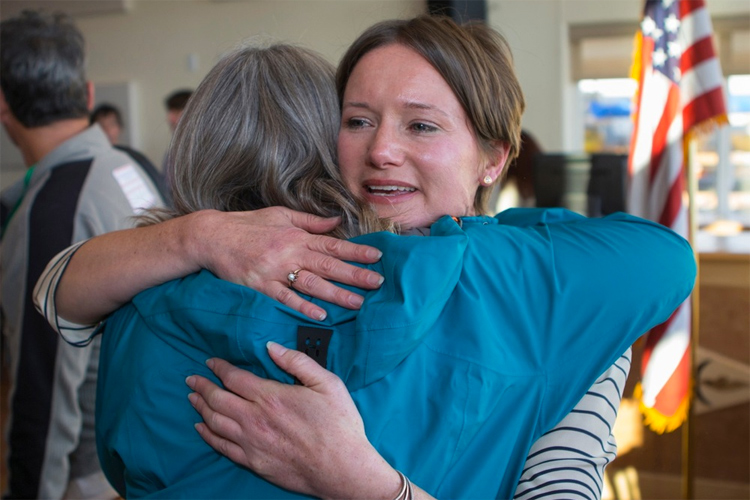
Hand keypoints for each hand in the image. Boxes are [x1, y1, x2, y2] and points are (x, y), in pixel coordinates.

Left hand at [185, 342, 400, 498]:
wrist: (342, 469)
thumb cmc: (339, 425)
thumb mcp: (327, 384)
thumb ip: (298, 362)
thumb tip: (272, 347)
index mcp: (272, 397)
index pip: (234, 378)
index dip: (219, 368)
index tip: (211, 362)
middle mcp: (255, 419)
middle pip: (218, 399)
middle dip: (202, 386)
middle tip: (192, 378)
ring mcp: (252, 443)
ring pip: (215, 422)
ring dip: (201, 407)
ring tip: (193, 398)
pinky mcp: (254, 462)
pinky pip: (222, 447)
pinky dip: (208, 435)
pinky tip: (202, 428)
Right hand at [188, 207, 383, 319]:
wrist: (213, 236)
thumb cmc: (248, 225)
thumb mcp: (280, 214)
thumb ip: (310, 220)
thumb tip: (336, 220)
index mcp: (297, 236)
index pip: (333, 244)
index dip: (357, 251)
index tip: (377, 257)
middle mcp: (290, 253)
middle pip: (328, 265)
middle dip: (355, 275)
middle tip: (378, 283)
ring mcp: (275, 271)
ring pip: (311, 284)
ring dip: (336, 294)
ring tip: (358, 303)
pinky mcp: (260, 287)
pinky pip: (285, 299)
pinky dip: (302, 307)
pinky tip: (320, 314)